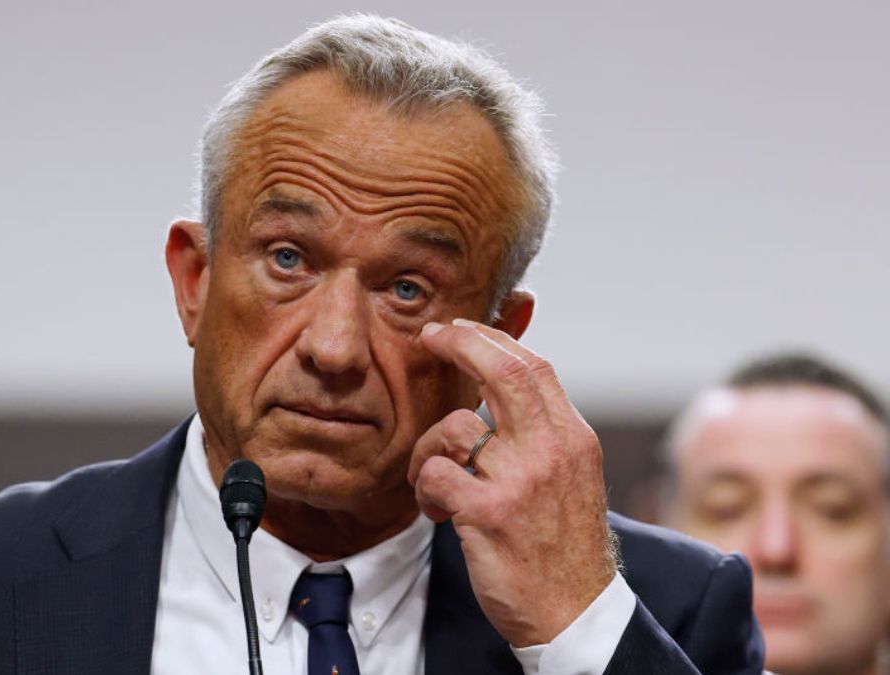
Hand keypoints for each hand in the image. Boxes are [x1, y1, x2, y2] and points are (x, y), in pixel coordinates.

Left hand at [407, 318, 616, 646]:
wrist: (575, 613)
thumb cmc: (563, 545)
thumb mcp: (570, 476)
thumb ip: (541, 432)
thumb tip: (502, 386)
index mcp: (573, 438)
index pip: (534, 367)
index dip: (491, 339)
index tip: (459, 330)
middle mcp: (552, 451)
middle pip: (503, 372)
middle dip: (460, 344)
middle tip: (430, 338)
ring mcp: (521, 481)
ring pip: (455, 428)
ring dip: (429, 449)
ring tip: (434, 480)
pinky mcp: (488, 513)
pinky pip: (434, 474)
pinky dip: (424, 489)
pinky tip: (438, 512)